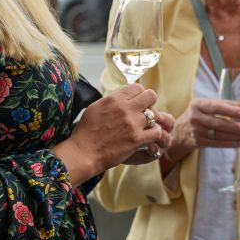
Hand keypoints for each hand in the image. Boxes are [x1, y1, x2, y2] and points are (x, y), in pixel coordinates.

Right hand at [54, 84, 170, 182]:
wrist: (83, 152)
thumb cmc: (86, 131)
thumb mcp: (96, 107)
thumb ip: (112, 99)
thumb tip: (124, 95)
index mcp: (114, 99)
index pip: (138, 87)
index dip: (139, 95)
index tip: (136, 103)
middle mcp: (124, 108)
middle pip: (151, 96)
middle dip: (149, 103)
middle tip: (144, 113)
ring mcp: (132, 124)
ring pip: (155, 114)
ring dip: (151, 120)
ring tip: (145, 126)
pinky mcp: (136, 139)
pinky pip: (156, 131)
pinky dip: (154, 133)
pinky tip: (148, 136)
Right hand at [162, 97, 239, 165]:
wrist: (179, 131)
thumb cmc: (199, 114)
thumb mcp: (209, 105)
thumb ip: (229, 104)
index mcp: (198, 104)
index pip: (216, 107)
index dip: (230, 110)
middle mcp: (196, 117)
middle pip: (218, 123)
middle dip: (236, 127)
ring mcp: (197, 131)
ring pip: (219, 135)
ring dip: (236, 136)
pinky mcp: (199, 142)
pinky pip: (217, 144)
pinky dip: (230, 144)